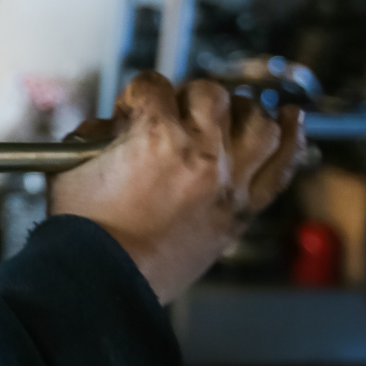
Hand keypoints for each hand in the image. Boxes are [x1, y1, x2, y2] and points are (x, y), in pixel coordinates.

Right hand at [50, 72, 305, 303]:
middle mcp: (200, 152)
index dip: (137, 96)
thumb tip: (113, 127)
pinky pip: (282, 167)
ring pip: (258, 122)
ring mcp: (228, 182)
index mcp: (155, 136)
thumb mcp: (72, 166)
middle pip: (210, 94)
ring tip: (227, 115)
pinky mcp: (243, 211)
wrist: (108, 280)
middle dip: (186, 98)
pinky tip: (293, 120)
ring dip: (241, 112)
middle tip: (173, 116)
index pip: (153, 85)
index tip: (130, 112)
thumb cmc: (86, 230)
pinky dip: (292, 139)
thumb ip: (93, 136)